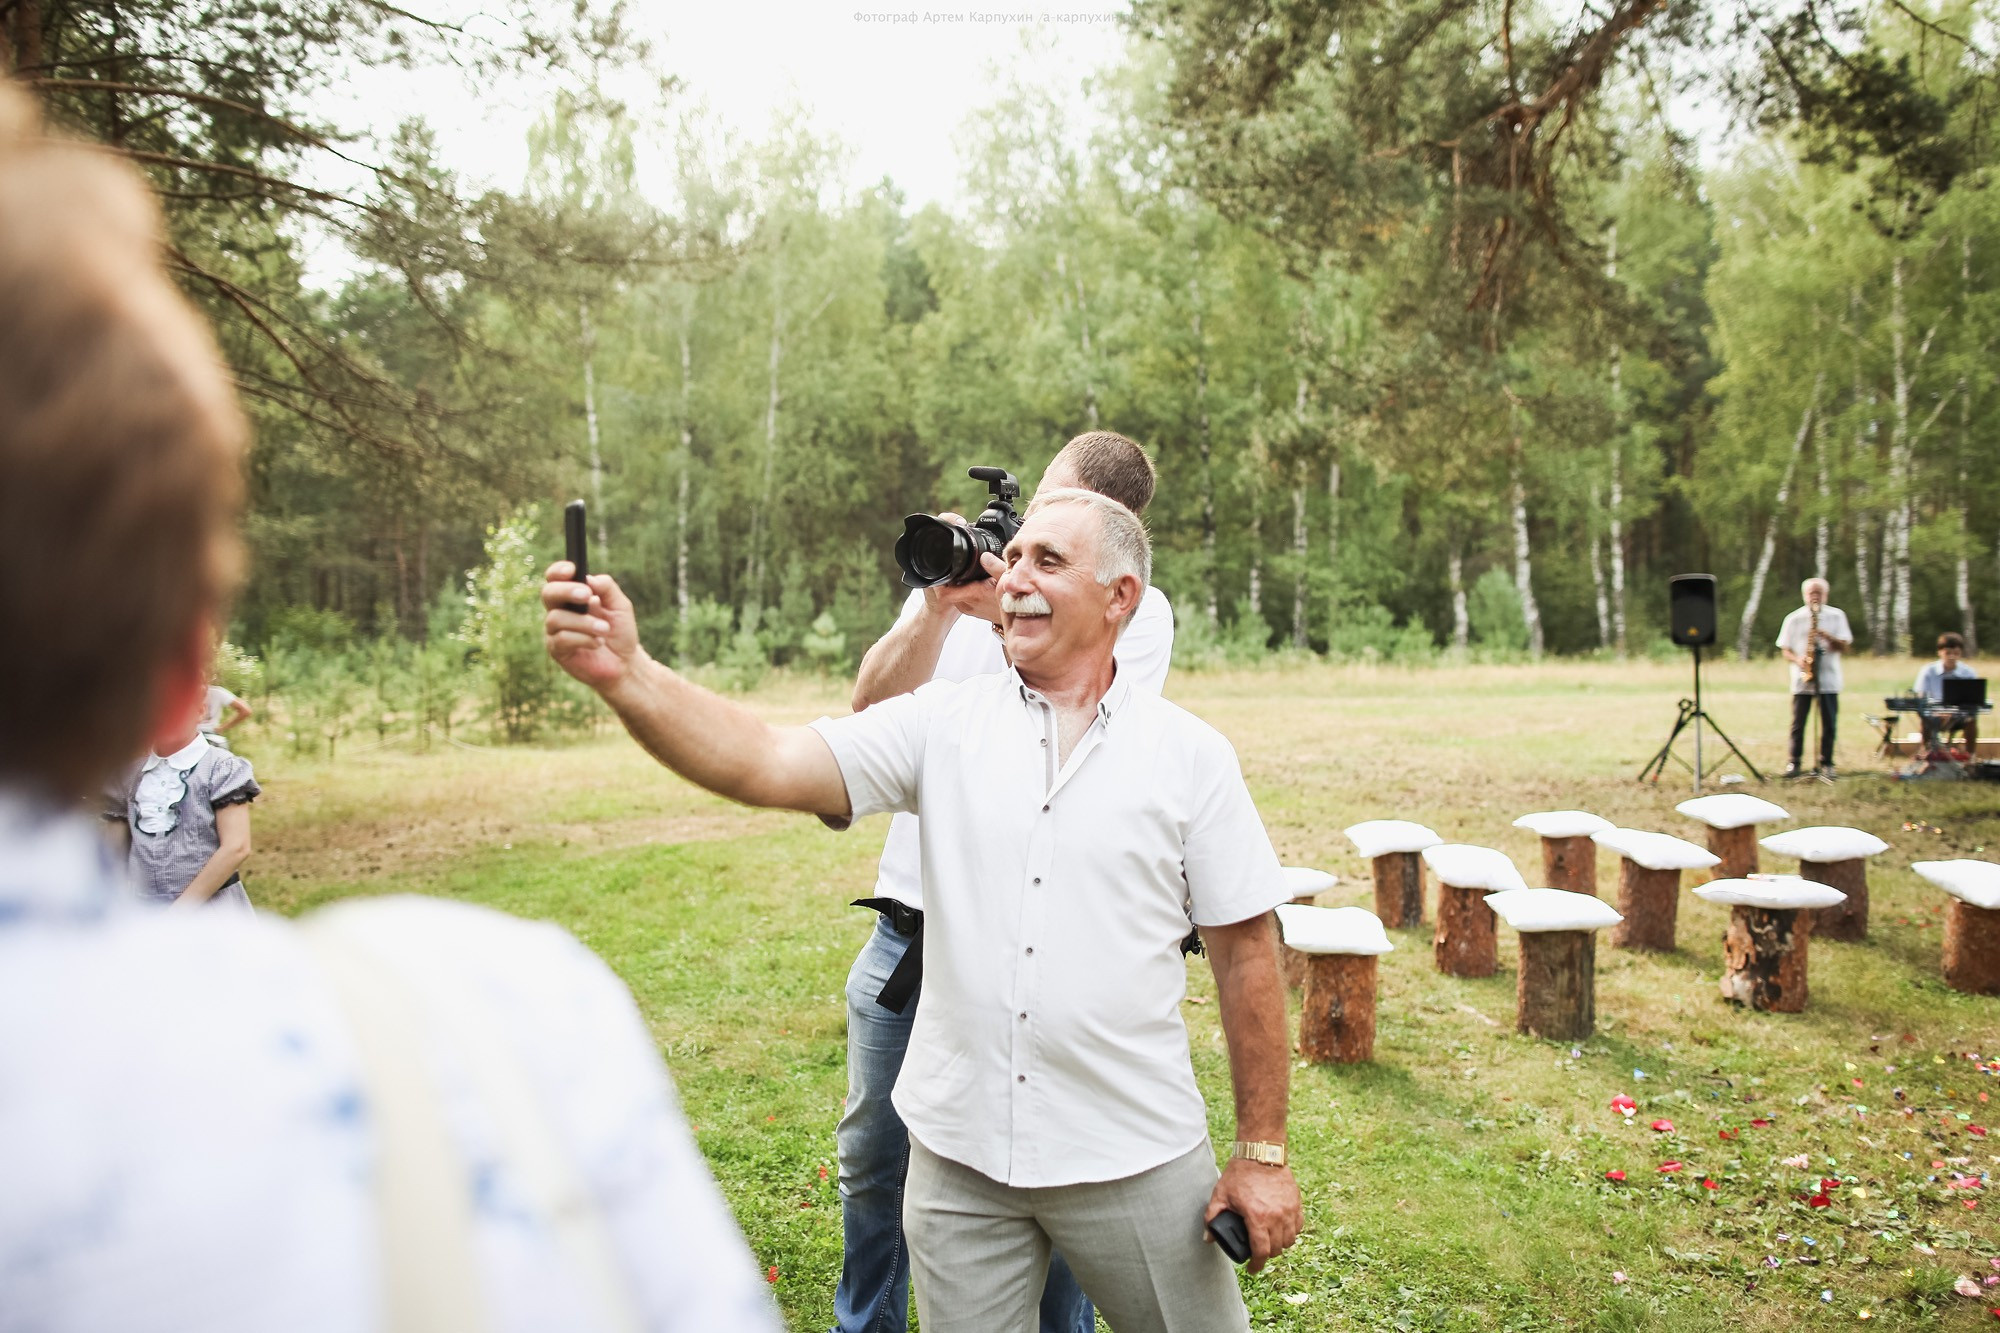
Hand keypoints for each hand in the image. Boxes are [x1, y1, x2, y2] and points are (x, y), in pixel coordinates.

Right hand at [542, 562, 643, 692]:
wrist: (624, 663)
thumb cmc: (620, 632)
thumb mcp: (620, 606)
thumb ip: (607, 589)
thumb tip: (590, 579)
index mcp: (572, 596)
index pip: (556, 578)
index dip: (558, 571)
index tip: (571, 570)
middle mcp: (559, 611)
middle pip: (548, 593)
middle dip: (566, 591)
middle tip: (587, 596)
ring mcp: (555, 631)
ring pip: (556, 618)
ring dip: (584, 622)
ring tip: (604, 629)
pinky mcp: (557, 650)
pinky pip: (561, 639)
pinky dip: (583, 639)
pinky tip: (597, 643)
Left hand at [919, 515, 1005, 625]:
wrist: (1022, 618)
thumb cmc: (1016, 601)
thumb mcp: (1007, 579)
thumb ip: (995, 566)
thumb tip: (984, 555)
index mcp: (973, 594)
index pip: (944, 592)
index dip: (939, 580)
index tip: (941, 568)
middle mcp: (967, 603)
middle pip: (947, 587)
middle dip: (950, 575)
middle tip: (957, 564)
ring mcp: (968, 607)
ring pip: (954, 591)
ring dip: (957, 582)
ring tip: (967, 572)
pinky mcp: (971, 609)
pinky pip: (960, 595)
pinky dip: (964, 588)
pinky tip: (974, 581)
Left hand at [1204, 1158, 1302, 1273]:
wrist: (1260, 1152)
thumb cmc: (1239, 1173)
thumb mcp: (1221, 1194)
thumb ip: (1212, 1217)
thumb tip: (1208, 1238)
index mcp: (1257, 1217)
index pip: (1261, 1251)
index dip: (1256, 1265)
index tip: (1252, 1269)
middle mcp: (1276, 1216)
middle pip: (1276, 1249)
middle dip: (1266, 1255)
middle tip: (1257, 1253)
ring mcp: (1289, 1210)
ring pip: (1290, 1240)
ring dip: (1280, 1245)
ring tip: (1270, 1242)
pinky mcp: (1296, 1202)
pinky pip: (1298, 1226)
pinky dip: (1291, 1232)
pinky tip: (1282, 1230)